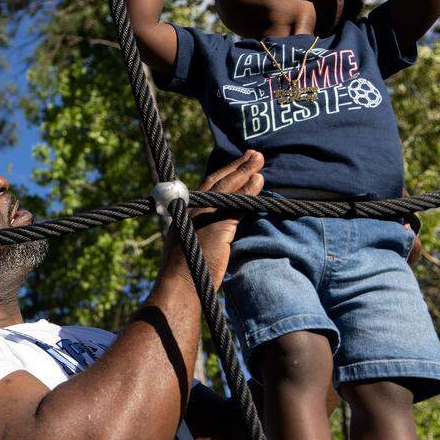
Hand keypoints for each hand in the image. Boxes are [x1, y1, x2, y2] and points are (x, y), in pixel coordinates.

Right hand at [164, 150, 264, 287]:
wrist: (180, 285)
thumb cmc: (184, 275)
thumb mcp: (188, 248)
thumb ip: (198, 234)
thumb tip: (207, 234)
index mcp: (183, 214)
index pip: (205, 188)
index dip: (222, 174)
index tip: (235, 165)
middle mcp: (192, 210)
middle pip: (217, 181)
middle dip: (236, 166)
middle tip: (253, 154)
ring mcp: (204, 216)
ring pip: (228, 187)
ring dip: (245, 171)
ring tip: (260, 159)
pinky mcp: (218, 225)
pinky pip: (237, 202)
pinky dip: (248, 190)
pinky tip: (259, 180)